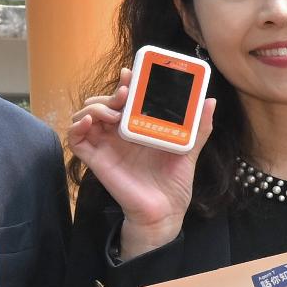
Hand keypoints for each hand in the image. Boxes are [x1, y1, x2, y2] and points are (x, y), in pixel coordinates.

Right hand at [64, 90, 198, 254]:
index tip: (133, 73)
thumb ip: (198, 127)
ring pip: (86, 114)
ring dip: (95, 106)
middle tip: (126, 94)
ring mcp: (105, 145)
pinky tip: (90, 122)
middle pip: (103, 101)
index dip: (125, 82)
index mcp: (138, 127)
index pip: (125, 97)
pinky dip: (77, 126)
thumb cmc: (173, 184)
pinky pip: (75, 139)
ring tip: (113, 112)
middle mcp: (119, 133)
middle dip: (111, 92)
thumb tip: (211, 101)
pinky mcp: (95, 160)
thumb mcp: (189, 151)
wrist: (165, 212)